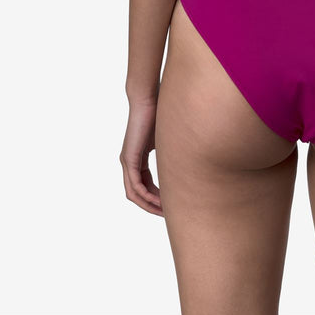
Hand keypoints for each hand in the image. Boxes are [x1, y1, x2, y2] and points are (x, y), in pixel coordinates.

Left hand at [120, 99, 162, 216]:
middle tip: (169, 214)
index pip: (145, 185)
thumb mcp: (167, 139)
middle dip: (153, 206)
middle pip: (138, 194)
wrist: (148, 99)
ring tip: (165, 211)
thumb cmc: (159, 113)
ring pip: (134, 194)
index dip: (157, 197)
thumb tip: (187, 160)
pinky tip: (159, 200)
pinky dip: (147, 196)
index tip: (171, 204)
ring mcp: (127, 161)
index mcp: (137, 158)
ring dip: (149, 205)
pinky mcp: (129, 159)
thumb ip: (171, 152)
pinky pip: (135, 186)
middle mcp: (129, 162)